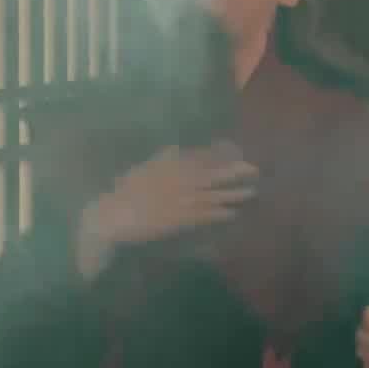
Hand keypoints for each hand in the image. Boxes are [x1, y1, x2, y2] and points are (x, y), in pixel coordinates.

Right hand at [76, 141, 257, 279]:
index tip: (237, 152)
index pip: (200, 157)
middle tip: (254, 170)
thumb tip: (177, 148)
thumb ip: (163, 158)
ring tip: (252, 192)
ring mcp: (180, 199)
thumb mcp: (144, 168)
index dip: (221, 156)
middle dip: (234, 171)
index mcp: (169, 165)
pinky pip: (205, 215)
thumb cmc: (126, 193)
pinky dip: (220, 214)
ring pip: (213, 194)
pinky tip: (234, 214)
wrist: (114, 215)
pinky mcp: (180, 219)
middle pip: (212, 173)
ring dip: (233, 194)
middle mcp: (178, 179)